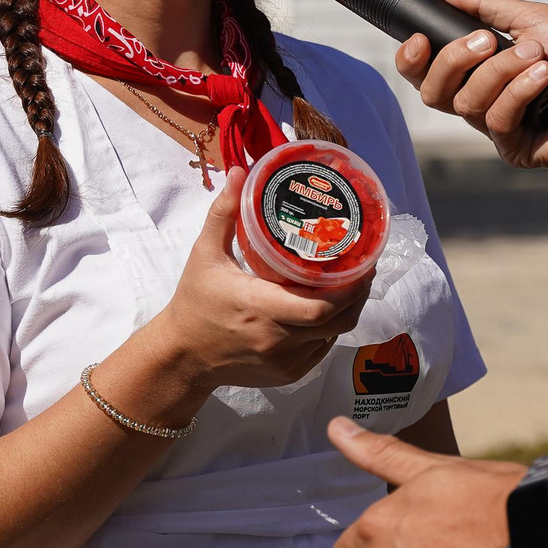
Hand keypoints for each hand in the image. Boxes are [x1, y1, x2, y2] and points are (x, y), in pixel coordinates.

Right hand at [148, 167, 372, 391]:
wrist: (182, 357)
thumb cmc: (194, 302)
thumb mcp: (204, 255)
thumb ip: (223, 214)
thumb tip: (239, 172)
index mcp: (260, 307)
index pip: (320, 307)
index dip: (350, 288)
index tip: (363, 263)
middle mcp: (277, 340)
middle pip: (337, 321)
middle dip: (358, 295)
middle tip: (364, 268)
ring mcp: (285, 362)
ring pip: (333, 336)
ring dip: (345, 312)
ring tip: (350, 284)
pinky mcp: (288, 375)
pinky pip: (321, 350)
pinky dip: (328, 330)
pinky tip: (328, 310)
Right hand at [396, 0, 547, 178]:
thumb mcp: (533, 18)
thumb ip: (484, 4)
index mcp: (482, 68)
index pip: (427, 70)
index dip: (412, 58)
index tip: (420, 38)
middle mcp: (485, 98)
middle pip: (433, 90)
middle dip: (455, 59)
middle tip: (489, 42)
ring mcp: (499, 125)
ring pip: (466, 102)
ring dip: (503, 72)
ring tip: (539, 59)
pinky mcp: (515, 147)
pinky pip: (495, 119)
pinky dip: (519, 92)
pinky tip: (545, 81)